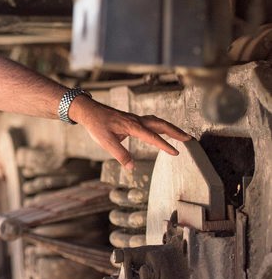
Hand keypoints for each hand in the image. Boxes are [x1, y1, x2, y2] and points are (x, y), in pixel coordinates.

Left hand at [70, 96, 191, 169]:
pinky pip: (151, 121)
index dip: (165, 145)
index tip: (176, 152)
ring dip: (170, 128)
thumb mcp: (105, 142)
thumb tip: (132, 168)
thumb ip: (120, 155)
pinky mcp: (132, 119)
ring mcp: (135, 119)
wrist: (89, 111)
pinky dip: (161, 125)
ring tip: (182, 135)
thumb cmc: (96, 125)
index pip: (152, 137)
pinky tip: (162, 131)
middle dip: (176, 132)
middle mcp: (136, 121)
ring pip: (157, 121)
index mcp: (132, 126)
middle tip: (189, 139)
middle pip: (161, 125)